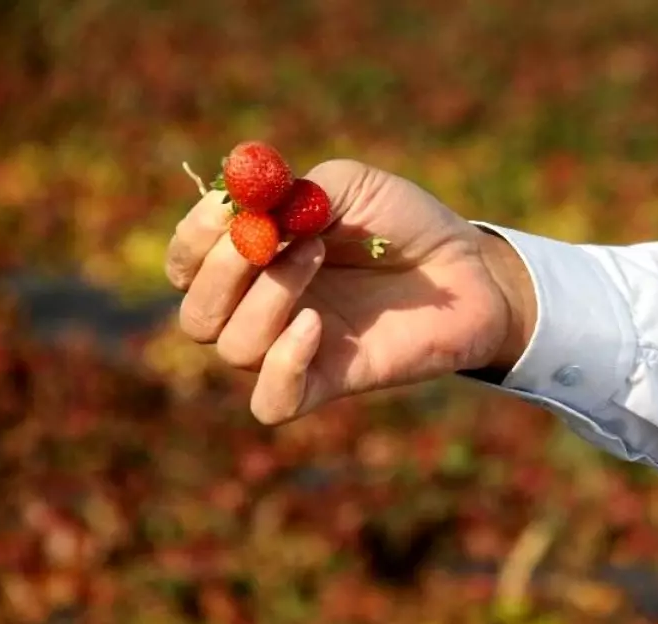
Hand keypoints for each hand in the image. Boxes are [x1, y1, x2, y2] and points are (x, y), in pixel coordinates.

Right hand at [164, 159, 535, 423]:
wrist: (469, 268)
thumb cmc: (404, 224)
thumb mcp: (350, 187)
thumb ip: (296, 193)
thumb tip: (245, 207)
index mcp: (255, 260)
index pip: (187, 263)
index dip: (193, 237)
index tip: (225, 206)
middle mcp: (263, 309)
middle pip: (196, 314)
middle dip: (221, 270)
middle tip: (269, 237)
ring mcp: (294, 349)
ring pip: (232, 347)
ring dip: (265, 298)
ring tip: (318, 254)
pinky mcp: (329, 382)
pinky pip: (273, 402)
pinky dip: (281, 365)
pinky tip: (314, 326)